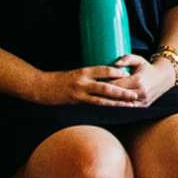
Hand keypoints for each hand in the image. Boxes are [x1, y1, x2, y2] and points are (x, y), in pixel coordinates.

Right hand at [40, 58, 156, 108]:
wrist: (41, 87)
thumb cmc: (58, 80)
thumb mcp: (75, 73)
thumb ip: (88, 75)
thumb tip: (103, 76)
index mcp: (84, 71)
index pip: (105, 69)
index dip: (118, 72)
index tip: (130, 73)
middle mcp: (84, 80)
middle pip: (108, 85)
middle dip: (123, 89)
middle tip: (136, 92)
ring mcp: (81, 92)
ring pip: (103, 97)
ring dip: (118, 101)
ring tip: (130, 102)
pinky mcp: (77, 100)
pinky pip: (95, 104)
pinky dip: (106, 106)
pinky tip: (114, 108)